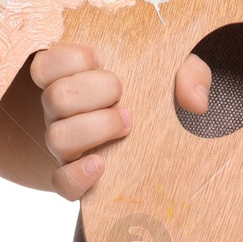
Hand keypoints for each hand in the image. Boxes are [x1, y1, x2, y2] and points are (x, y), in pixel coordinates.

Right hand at [29, 44, 213, 201]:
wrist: (151, 138)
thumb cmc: (152, 93)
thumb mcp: (172, 72)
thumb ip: (188, 73)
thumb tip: (196, 101)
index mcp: (73, 77)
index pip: (46, 64)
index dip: (71, 58)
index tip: (101, 58)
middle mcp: (61, 111)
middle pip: (55, 98)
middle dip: (93, 92)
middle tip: (122, 95)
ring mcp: (65, 145)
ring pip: (56, 137)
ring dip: (93, 129)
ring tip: (126, 124)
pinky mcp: (74, 176)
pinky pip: (61, 182)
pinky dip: (78, 175)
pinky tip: (102, 166)